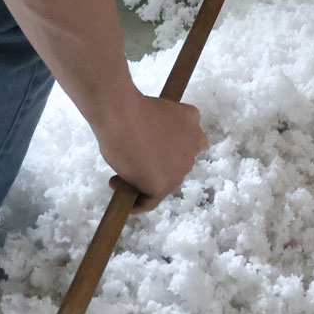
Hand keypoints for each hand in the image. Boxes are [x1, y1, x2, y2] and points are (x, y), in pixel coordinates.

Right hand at [97, 92, 208, 212]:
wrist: (122, 114)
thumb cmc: (130, 109)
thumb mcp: (156, 113)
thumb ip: (160, 132)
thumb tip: (147, 153)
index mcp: (192, 119)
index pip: (181, 141)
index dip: (162, 148)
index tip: (142, 147)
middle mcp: (195, 142)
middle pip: (174, 163)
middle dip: (152, 166)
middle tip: (128, 162)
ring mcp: (182, 165)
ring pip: (164, 182)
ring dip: (142, 183)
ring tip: (117, 179)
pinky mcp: (164, 184)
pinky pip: (150, 201)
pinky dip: (137, 204)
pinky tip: (124, 201)